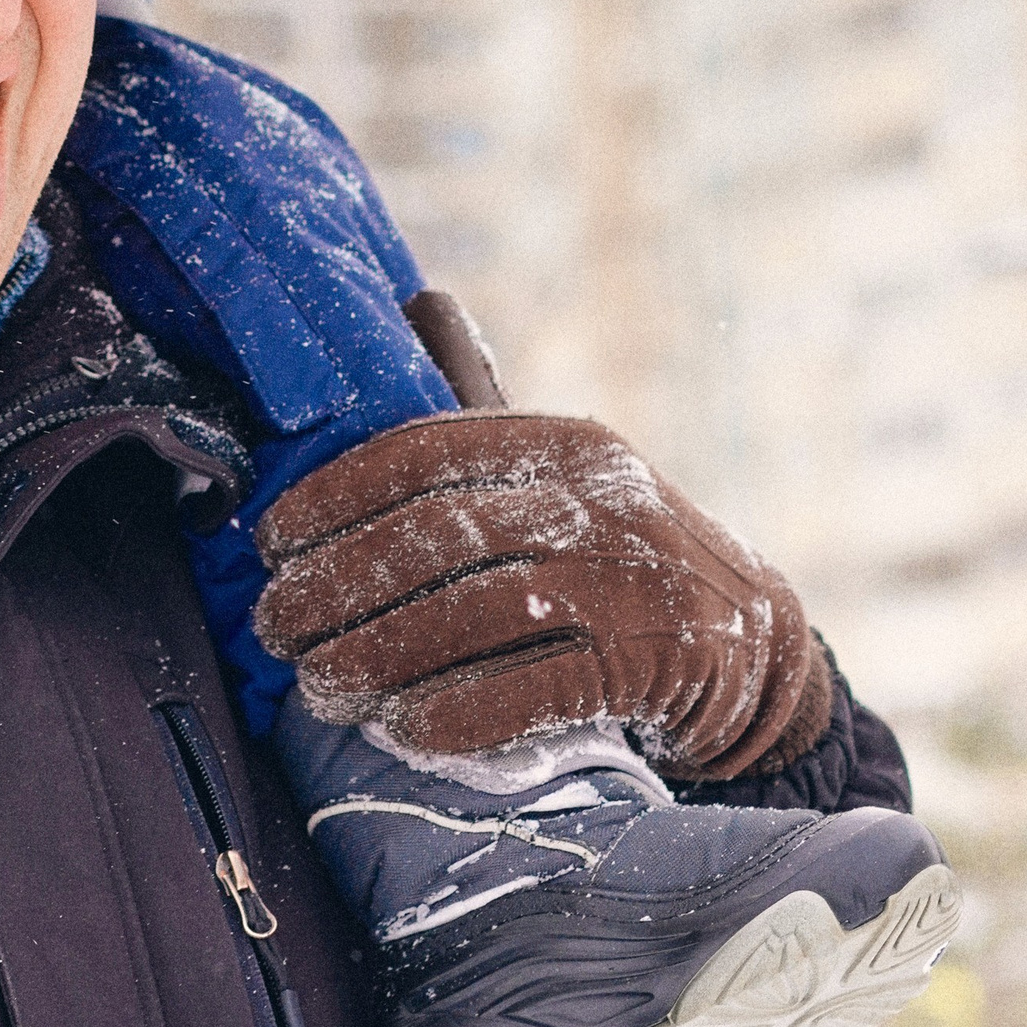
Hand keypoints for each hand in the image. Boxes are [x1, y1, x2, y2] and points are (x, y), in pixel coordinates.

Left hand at [253, 410, 831, 779]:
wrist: (756, 647)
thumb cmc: (619, 551)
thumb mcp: (562, 469)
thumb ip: (484, 403)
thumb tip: (419, 297)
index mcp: (562, 441)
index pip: (423, 452)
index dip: (333, 496)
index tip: (269, 541)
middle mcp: (597, 501)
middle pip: (436, 539)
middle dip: (338, 587)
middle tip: (275, 627)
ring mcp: (627, 584)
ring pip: (471, 615)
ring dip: (378, 656)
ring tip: (319, 686)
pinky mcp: (647, 667)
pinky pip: (530, 692)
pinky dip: (455, 712)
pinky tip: (402, 728)